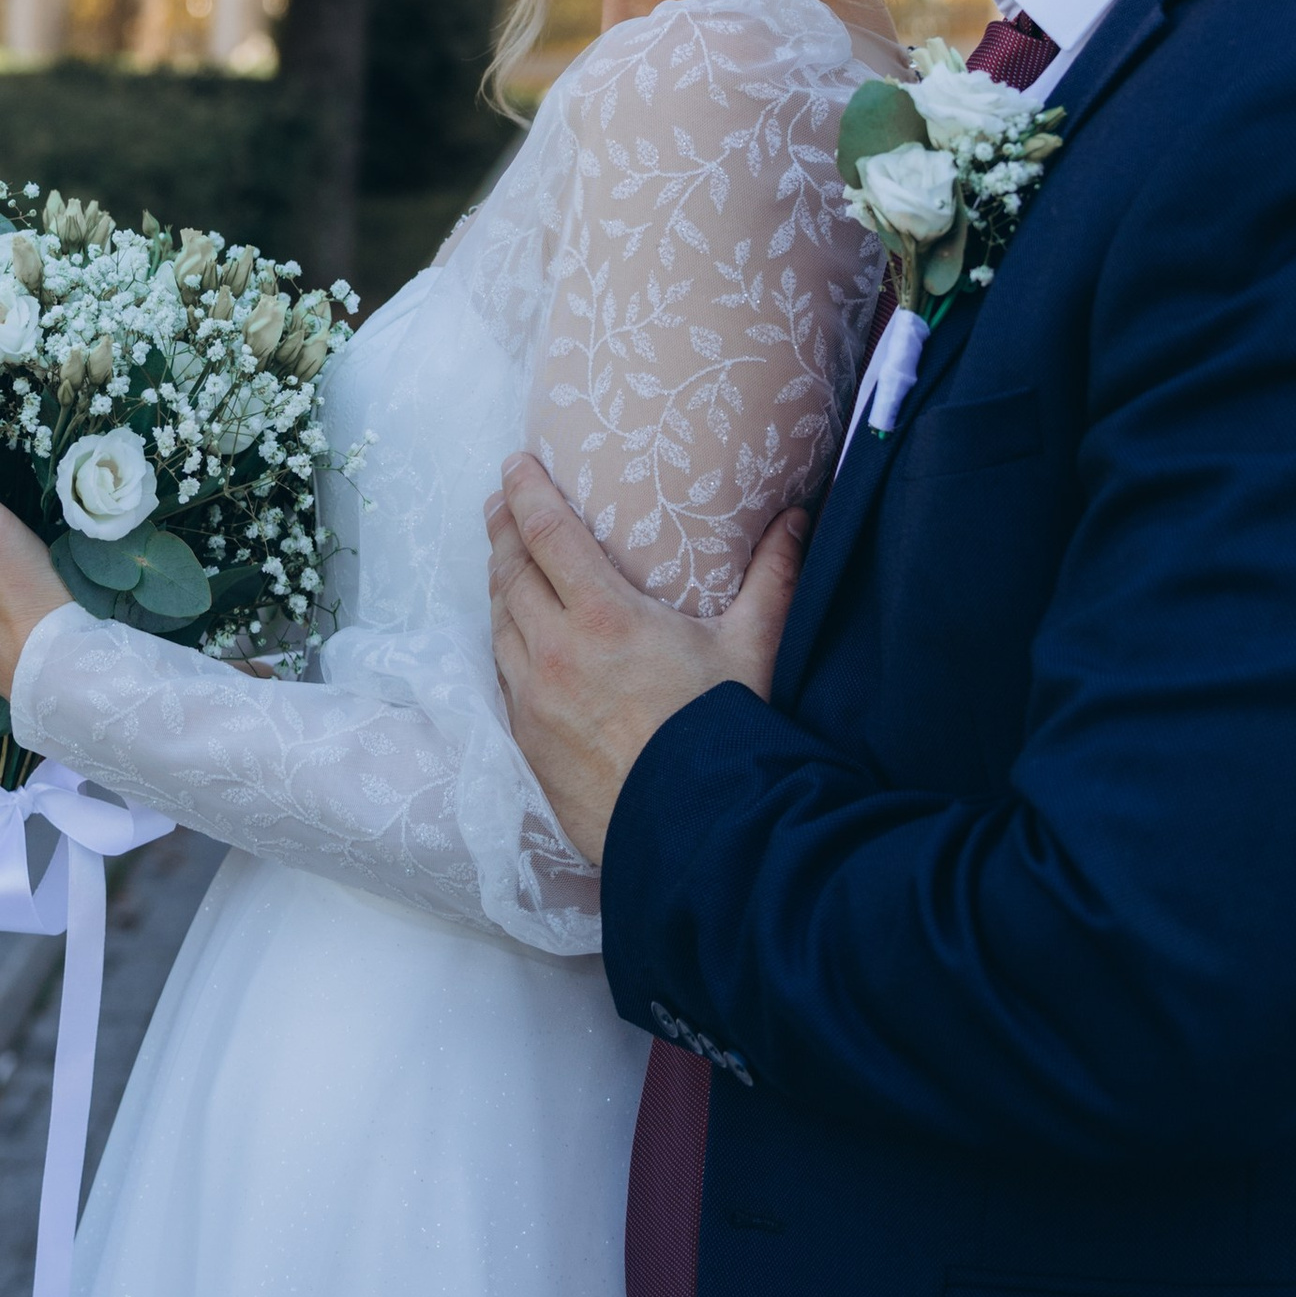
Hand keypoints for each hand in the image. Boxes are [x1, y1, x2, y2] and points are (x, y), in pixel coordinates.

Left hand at [485, 455, 806, 868]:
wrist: (692, 831)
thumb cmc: (722, 736)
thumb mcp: (753, 650)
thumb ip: (772, 578)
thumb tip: (797, 519)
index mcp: (604, 618)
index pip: (546, 535)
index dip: (526, 493)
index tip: (513, 465)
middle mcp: (555, 652)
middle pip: (510, 573)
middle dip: (502, 531)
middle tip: (500, 502)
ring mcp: (533, 698)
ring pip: (499, 623)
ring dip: (498, 583)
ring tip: (502, 558)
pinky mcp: (526, 739)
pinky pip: (502, 672)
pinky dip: (503, 639)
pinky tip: (512, 634)